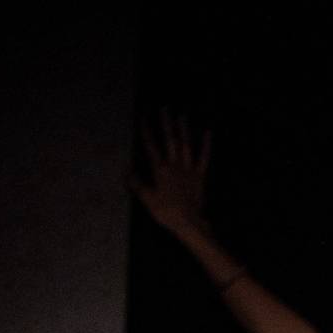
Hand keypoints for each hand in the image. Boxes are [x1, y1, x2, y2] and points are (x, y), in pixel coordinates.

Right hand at [131, 112, 210, 240]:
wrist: (188, 223)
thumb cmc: (166, 212)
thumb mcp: (147, 199)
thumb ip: (136, 183)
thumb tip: (125, 169)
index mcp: (160, 170)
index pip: (151, 146)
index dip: (146, 131)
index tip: (142, 118)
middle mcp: (174, 165)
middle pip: (169, 140)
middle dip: (166, 123)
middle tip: (164, 108)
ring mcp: (188, 170)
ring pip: (185, 145)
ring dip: (183, 129)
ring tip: (181, 116)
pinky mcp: (200, 176)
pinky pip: (203, 158)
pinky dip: (206, 145)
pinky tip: (207, 133)